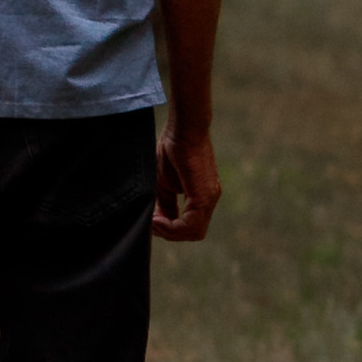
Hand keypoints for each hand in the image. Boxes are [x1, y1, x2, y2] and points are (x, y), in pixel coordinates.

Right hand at [153, 124, 220, 242]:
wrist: (183, 128)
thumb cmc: (173, 149)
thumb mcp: (164, 183)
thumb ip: (165, 204)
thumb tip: (158, 221)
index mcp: (202, 197)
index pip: (189, 226)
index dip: (169, 229)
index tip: (151, 220)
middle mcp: (210, 199)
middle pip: (192, 234)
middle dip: (169, 233)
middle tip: (151, 223)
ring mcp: (209, 198)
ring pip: (193, 233)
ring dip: (170, 232)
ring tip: (153, 220)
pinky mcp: (204, 195)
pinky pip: (191, 224)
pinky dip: (173, 227)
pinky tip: (157, 219)